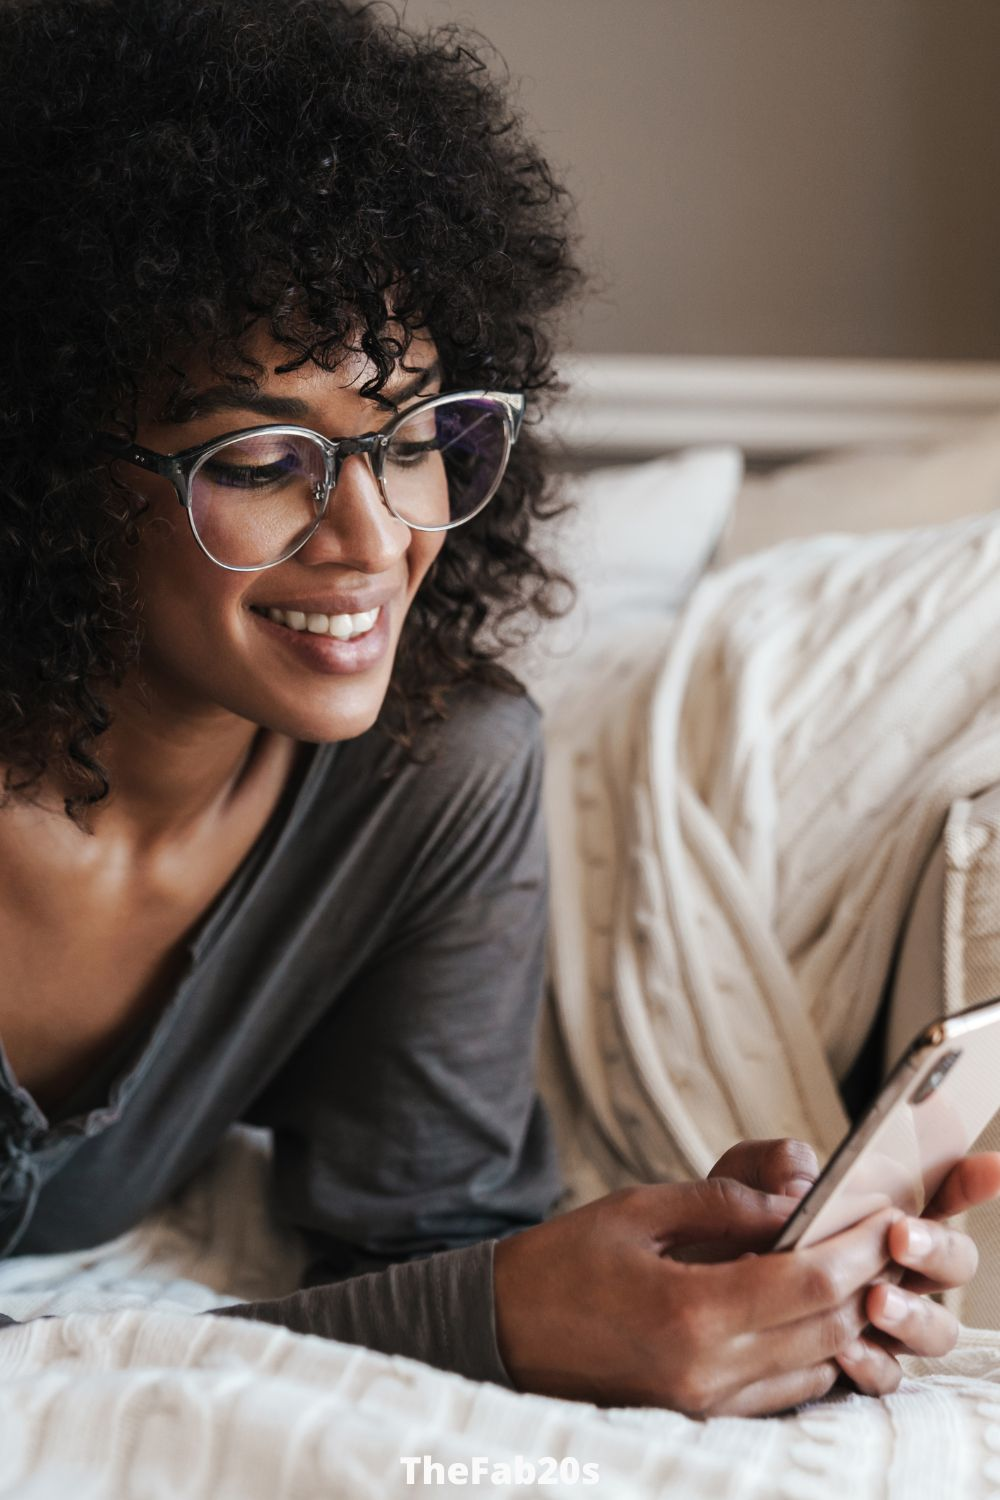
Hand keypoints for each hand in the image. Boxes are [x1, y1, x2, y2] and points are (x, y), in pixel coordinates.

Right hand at [493, 1174, 895, 1414]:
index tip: (880, 1214)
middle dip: (862, 1280)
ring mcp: (705, 1404)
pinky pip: (783, 1392)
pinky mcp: (700, 1416)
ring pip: (814, 1366)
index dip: (857, 1249)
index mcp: (690, 1313)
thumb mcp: (638, 1210)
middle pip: (825, 1329)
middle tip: (875, 1234)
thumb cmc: (561, 1262)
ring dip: (840, 1318)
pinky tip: (801, 1308)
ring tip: (842, 1265)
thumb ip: (721, 1204)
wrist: (499, 1332)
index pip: (810, 1285)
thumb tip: (794, 1200)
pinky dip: (809, 1350)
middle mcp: (707, 1372)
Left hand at [710, 1139, 999, 1394]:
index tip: (991, 1166)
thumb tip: (805, 1188)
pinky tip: (844, 1349)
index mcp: (879, 1211)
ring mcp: (880, 1319)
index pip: (940, 1193)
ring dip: (914, 1313)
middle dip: (938, 1248)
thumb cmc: (730, 1220)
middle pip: (954, 1263)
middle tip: (898, 1237)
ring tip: (875, 1299)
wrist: (688, 1277)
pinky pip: (886, 1375)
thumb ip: (777, 1164)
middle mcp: (894, 1267)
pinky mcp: (854, 1365)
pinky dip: (872, 1361)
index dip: (970, 1180)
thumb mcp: (745, 1175)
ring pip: (936, 1328)